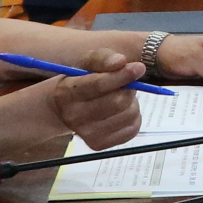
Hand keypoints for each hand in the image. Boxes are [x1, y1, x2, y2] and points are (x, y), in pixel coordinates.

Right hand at [28, 55, 144, 152]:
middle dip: (129, 88)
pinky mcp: (99, 144)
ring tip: (120, 97)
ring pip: (127, 115)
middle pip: (117, 101)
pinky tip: (121, 112)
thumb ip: (102, 58)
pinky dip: (134, 117)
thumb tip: (121, 62)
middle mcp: (74, 116)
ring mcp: (86, 134)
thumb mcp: (86, 63)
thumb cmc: (80, 80)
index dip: (121, 76)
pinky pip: (131, 129)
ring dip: (132, 103)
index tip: (139, 68)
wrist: (64, 109)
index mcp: (68, 92)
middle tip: (128, 83)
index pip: (98, 85)